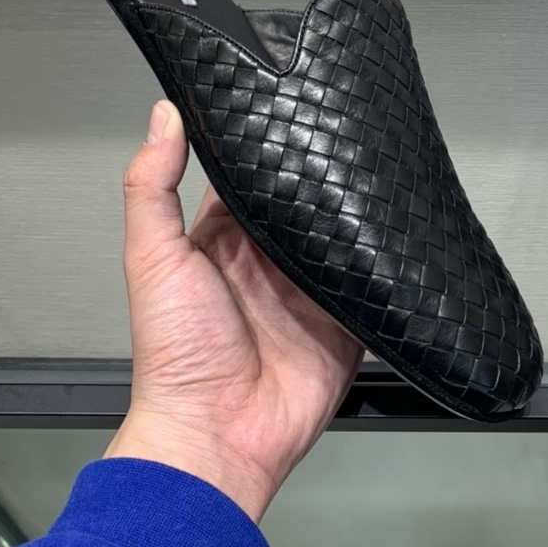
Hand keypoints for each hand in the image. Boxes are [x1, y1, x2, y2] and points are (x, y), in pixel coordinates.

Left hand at [104, 100, 363, 521]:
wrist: (218, 437)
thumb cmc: (176, 357)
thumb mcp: (154, 260)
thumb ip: (152, 188)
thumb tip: (162, 117)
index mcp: (222, 243)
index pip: (248, 179)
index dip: (265, 148)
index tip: (285, 110)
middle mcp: (267, 262)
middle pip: (302, 203)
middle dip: (322, 177)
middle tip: (347, 137)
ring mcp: (307, 291)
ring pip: (339, 236)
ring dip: (355, 216)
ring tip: (379, 177)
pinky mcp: (342, 319)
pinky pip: (368, 282)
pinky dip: (381, 263)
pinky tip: (395, 237)